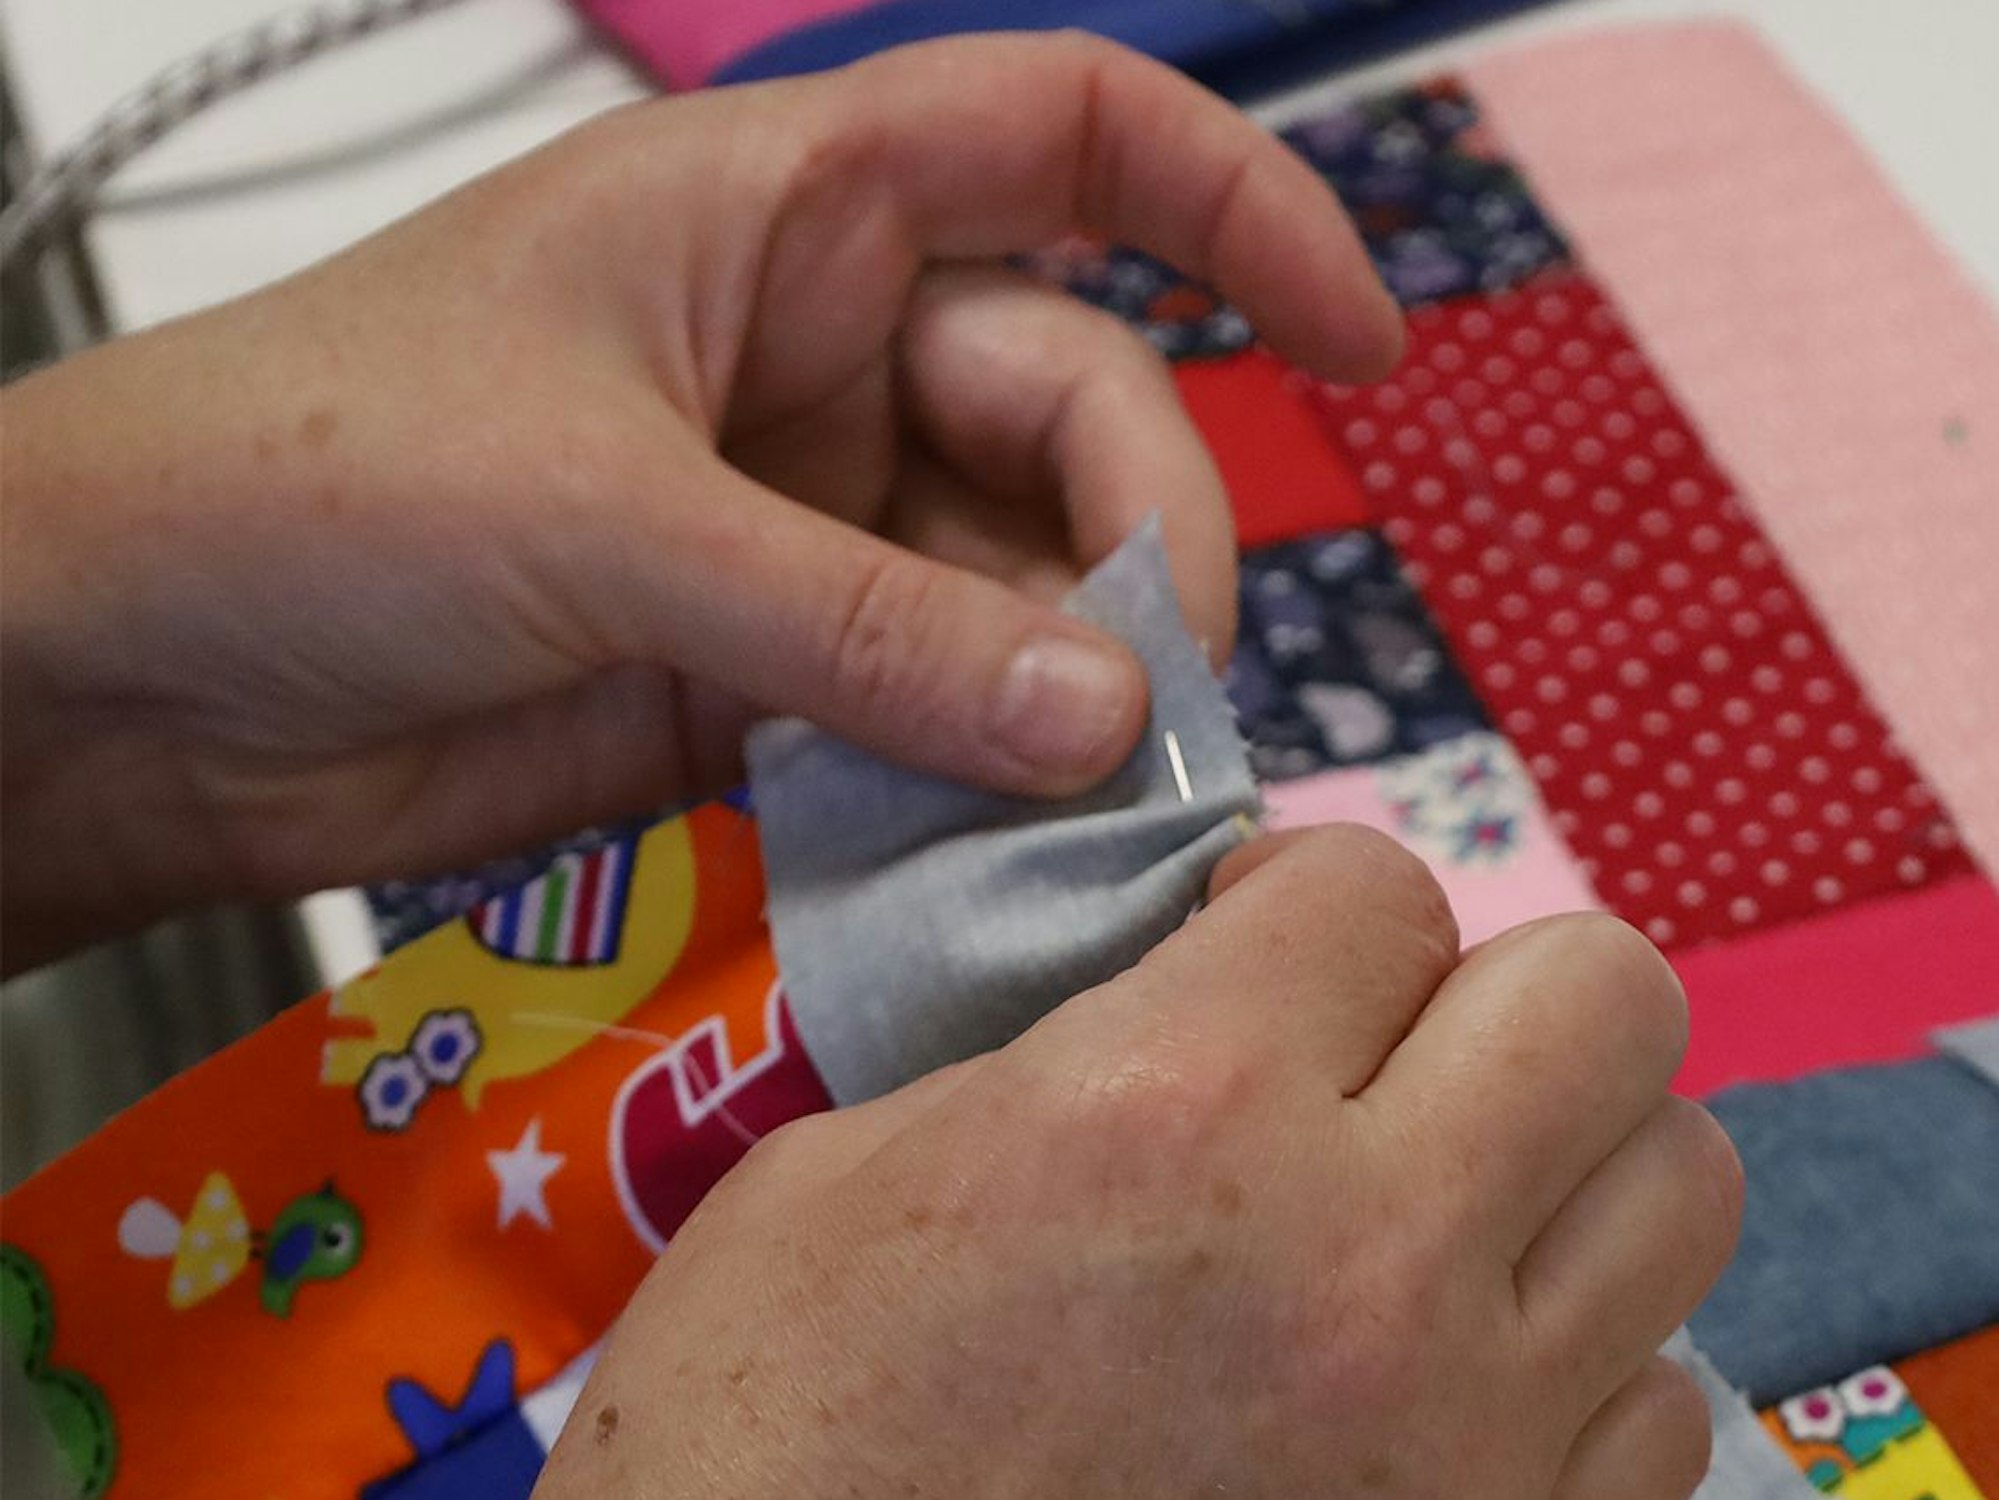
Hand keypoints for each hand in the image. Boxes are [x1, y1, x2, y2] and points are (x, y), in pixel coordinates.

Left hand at [0, 34, 1398, 968]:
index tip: (1360, 345)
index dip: (1239, 211)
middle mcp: (818, 359)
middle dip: (1138, 545)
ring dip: (1066, 695)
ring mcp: (802, 528)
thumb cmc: (304, 480)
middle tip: (1149, 699)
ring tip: (1083, 801)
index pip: (1070, 141)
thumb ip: (861, 623)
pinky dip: (980, 782)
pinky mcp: (767, 682)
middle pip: (1075, 414)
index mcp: (785, 214)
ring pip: (1018, 592)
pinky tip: (997, 844)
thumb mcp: (605, 513)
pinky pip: (933, 719)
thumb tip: (1102, 715)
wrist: (129, 676)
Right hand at [534, 828, 1741, 1499]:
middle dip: (1493, 994)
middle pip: (1609, 997)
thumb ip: (1059, 1052)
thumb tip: (1189, 1002)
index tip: (1256, 949)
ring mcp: (1472, 1439)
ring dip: (1562, 1168)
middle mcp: (1371, 1257)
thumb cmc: (771, 1431)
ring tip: (1437, 1214)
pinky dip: (1574, 1367)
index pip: (1378, 886)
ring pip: (1683, 1188)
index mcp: (1178, 1108)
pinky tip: (1443, 1387)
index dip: (1307, 901)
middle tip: (1383, 1056)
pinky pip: (1660, 1407)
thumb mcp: (849, 1172)